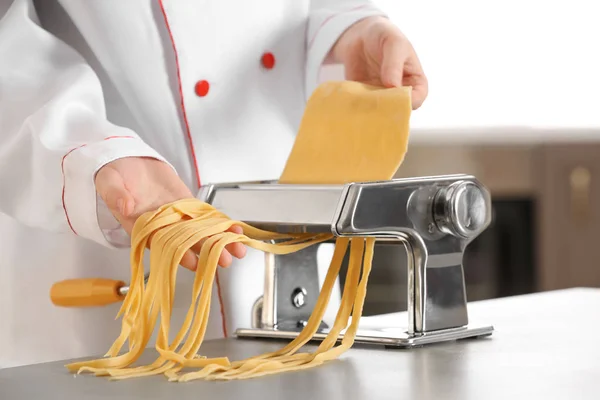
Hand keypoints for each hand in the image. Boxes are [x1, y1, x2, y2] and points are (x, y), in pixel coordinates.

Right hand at [94, 157, 245, 269]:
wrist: (125, 160)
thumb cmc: (113, 176)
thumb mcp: (108, 182)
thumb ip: (115, 195)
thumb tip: (124, 206)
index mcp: (140, 226)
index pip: (162, 244)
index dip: (178, 254)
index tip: (194, 261)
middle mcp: (161, 225)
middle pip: (186, 242)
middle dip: (207, 252)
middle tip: (224, 261)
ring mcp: (176, 215)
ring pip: (200, 232)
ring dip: (219, 241)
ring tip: (238, 250)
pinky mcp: (187, 203)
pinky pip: (205, 216)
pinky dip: (221, 223)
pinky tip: (236, 230)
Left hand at [330, 16, 427, 108]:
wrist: (360, 34)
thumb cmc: (384, 35)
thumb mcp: (394, 43)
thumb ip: (394, 64)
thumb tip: (392, 86)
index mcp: (415, 81)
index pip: (417, 98)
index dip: (409, 102)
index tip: (396, 99)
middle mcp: (399, 92)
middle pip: (397, 108)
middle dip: (387, 109)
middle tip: (376, 102)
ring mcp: (381, 96)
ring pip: (378, 110)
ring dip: (370, 109)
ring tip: (361, 101)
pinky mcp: (364, 98)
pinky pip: (361, 106)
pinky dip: (356, 105)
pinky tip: (350, 100)